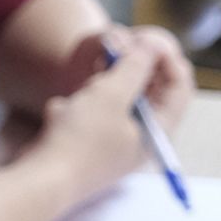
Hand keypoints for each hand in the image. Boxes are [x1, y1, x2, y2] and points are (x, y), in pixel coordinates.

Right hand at [34, 36, 158, 206]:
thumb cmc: (80, 140)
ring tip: (79, 98)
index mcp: (157, 130)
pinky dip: (76, 107)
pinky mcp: (88, 144)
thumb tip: (152, 45)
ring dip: (95, 90)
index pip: (180, 86)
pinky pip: (89, 112)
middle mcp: (141, 138)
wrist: (39, 180)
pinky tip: (60, 114)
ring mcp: (114, 142)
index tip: (145, 41)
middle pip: (147, 90)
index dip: (167, 59)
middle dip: (125, 72)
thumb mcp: (112, 94)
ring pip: (114, 99)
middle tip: (107, 59)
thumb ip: (136, 66)